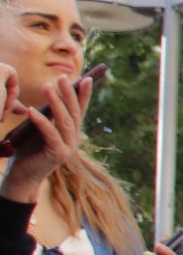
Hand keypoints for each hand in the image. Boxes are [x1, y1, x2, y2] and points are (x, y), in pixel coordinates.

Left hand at [0, 70, 87, 199]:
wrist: (24, 177)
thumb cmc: (28, 152)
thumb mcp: (40, 131)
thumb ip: (47, 118)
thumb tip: (48, 98)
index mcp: (71, 133)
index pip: (80, 110)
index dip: (84, 95)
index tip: (86, 78)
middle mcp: (74, 139)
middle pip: (74, 112)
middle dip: (69, 93)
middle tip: (61, 77)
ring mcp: (68, 147)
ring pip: (64, 121)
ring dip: (55, 102)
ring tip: (47, 86)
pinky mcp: (57, 154)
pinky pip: (50, 134)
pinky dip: (41, 121)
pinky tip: (32, 111)